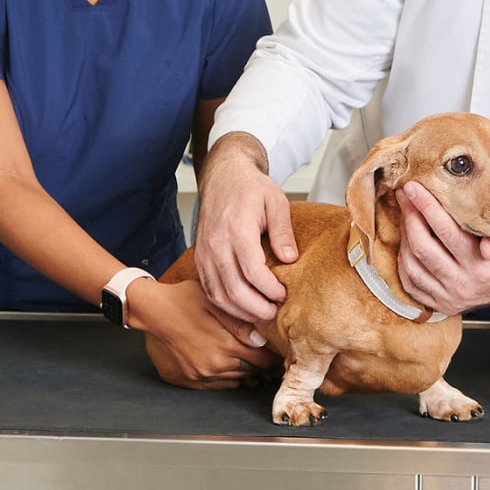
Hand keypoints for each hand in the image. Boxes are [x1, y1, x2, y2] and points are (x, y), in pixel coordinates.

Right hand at [130, 278, 278, 389]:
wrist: (155, 311)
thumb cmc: (185, 299)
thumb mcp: (215, 302)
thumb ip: (240, 322)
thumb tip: (262, 338)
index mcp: (226, 345)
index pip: (262, 360)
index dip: (274, 356)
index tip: (280, 350)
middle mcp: (216, 365)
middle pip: (252, 372)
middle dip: (262, 363)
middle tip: (270, 353)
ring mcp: (204, 374)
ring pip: (239, 378)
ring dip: (247, 370)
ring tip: (253, 356)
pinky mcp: (194, 378)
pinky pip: (222, 383)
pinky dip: (231, 375)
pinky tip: (232, 362)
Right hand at [194, 133, 297, 325]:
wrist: (223, 175)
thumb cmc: (250, 187)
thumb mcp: (276, 201)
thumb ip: (283, 232)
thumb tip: (290, 260)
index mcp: (237, 229)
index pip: (253, 272)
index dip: (270, 289)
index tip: (284, 294)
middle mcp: (216, 243)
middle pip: (234, 289)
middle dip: (257, 308)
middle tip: (274, 312)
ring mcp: (205, 252)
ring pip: (219, 294)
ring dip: (240, 311)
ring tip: (259, 314)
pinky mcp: (200, 257)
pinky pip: (209, 289)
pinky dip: (224, 304)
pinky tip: (240, 307)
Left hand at [395, 181, 489, 314]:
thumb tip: (487, 248)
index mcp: (482, 268)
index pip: (447, 232)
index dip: (427, 206)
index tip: (415, 186)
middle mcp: (463, 285)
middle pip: (424, 247)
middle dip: (410, 215)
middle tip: (404, 192)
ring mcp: (450, 297)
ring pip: (413, 265)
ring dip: (403, 235)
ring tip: (405, 211)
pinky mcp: (441, 305)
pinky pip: (411, 283)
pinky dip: (403, 260)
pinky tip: (406, 239)